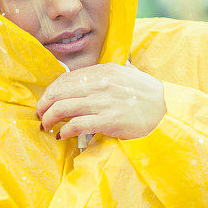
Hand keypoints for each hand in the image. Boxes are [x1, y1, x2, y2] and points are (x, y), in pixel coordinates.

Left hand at [36, 62, 166, 140]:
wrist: (167, 110)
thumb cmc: (147, 95)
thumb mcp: (127, 74)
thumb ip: (107, 74)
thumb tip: (89, 76)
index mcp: (103, 71)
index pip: (65, 79)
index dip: (49, 92)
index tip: (45, 102)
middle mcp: (100, 84)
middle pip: (59, 93)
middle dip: (43, 106)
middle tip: (40, 116)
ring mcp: (104, 102)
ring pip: (63, 108)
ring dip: (49, 119)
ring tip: (46, 127)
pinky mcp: (108, 120)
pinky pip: (76, 125)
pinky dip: (64, 131)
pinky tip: (62, 136)